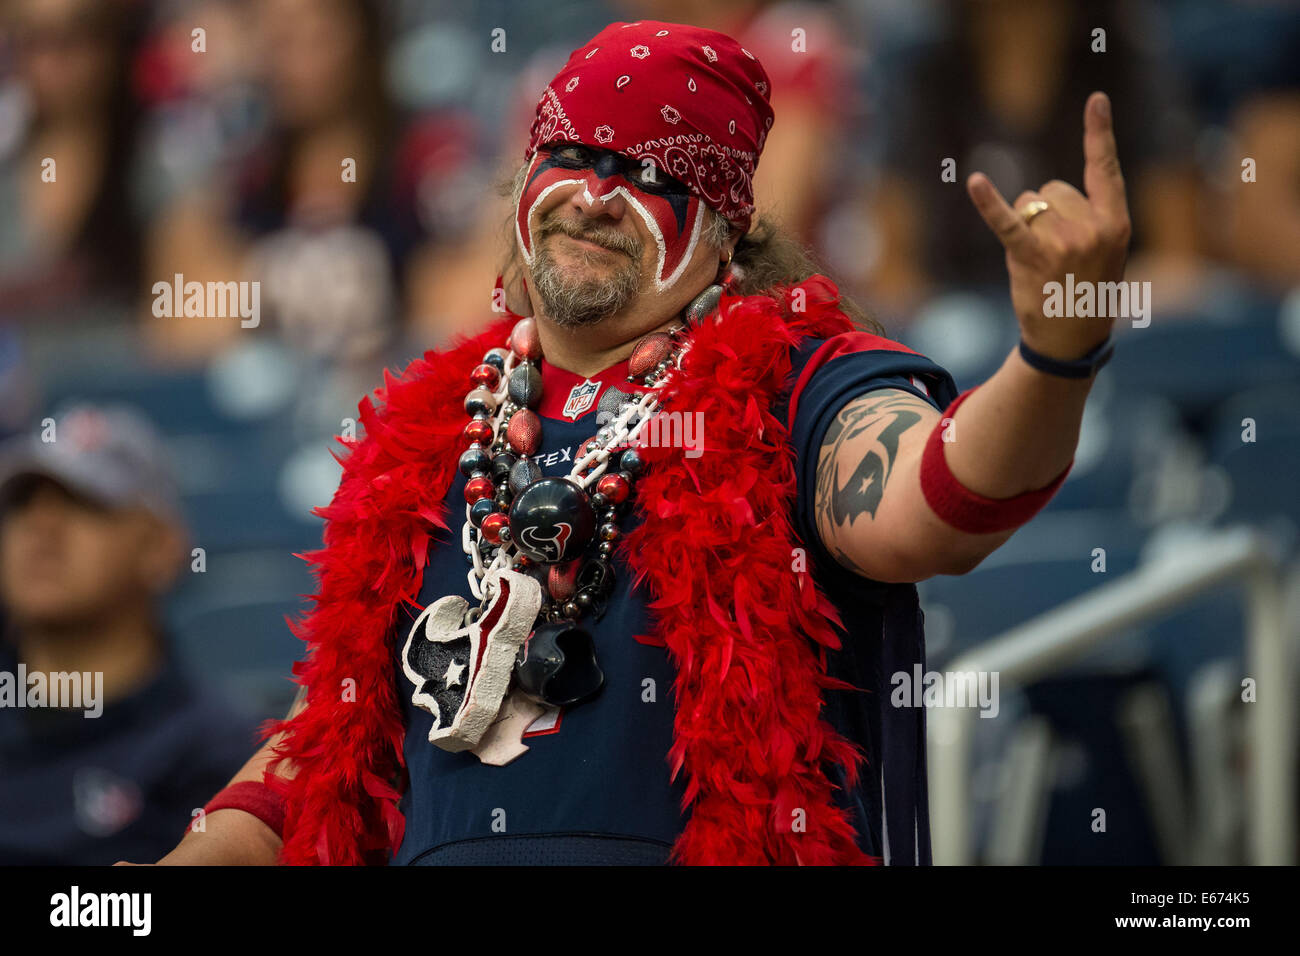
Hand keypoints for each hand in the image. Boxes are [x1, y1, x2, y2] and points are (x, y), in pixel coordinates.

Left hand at [966, 91, 1131, 360]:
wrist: (1072, 340)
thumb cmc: (1086, 292)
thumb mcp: (1105, 253)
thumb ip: (1087, 220)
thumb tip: (1043, 198)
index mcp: (1116, 223)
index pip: (1105, 169)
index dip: (1099, 132)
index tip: (1096, 99)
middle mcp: (1093, 228)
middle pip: (1052, 189)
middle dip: (1045, 213)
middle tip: (1056, 253)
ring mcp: (1064, 243)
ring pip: (1028, 204)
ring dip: (1025, 227)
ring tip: (1039, 261)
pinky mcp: (1033, 258)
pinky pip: (1007, 223)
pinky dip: (988, 203)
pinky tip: (975, 182)